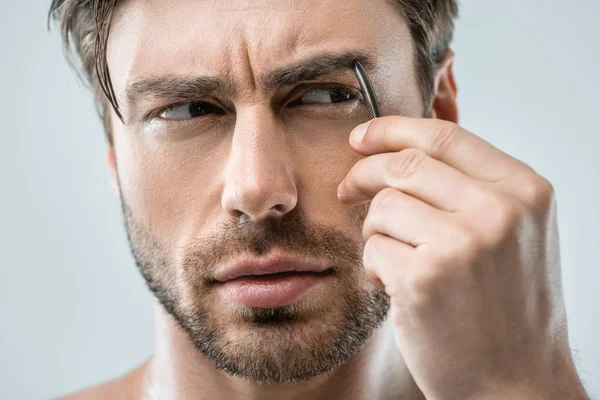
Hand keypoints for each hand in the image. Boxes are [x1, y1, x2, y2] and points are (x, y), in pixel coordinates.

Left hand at [338, 116, 587, 399]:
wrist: (516, 385)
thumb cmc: (507, 309)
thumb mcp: (512, 234)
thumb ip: (469, 189)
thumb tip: (397, 152)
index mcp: (525, 190)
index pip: (445, 135)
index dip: (393, 130)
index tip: (361, 137)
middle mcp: (499, 210)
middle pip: (405, 165)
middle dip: (363, 173)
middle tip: (347, 190)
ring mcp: (463, 242)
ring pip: (383, 206)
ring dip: (375, 232)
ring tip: (395, 261)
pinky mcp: (425, 277)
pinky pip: (373, 247)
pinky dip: (374, 266)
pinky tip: (396, 288)